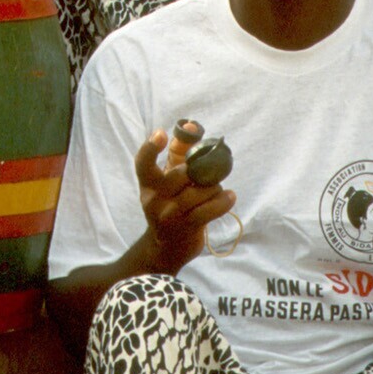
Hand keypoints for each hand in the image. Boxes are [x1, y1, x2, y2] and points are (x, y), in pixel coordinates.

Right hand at [135, 130, 235, 273]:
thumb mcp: (168, 180)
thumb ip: (179, 152)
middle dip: (202, 171)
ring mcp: (169, 214)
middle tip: (211, 174)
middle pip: (182, 174)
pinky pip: (209, 210)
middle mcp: (154, 198)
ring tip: (218, 191)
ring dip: (215, 188)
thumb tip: (191, 126)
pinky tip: (229, 197)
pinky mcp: (186, 228)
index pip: (143, 163)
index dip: (150, 147)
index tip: (161, 133)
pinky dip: (223, 201)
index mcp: (148, 183)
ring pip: (199, 191)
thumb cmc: (170, 204)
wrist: (166, 247)